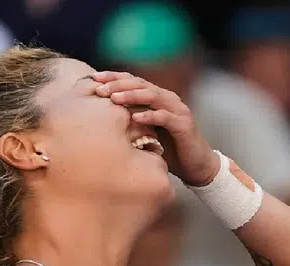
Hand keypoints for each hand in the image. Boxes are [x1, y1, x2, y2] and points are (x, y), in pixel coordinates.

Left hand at [92, 71, 219, 185]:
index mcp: (156, 97)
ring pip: (152, 96)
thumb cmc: (167, 149)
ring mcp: (177, 110)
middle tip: (100, 88)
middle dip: (119, 84)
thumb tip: (100, 117)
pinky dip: (149, 116)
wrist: (195, 165)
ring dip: (132, 96)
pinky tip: (135, 117)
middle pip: (140, 84)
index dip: (114, 77)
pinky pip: (164, 117)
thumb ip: (129, 120)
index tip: (94, 79)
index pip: (133, 81)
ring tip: (114, 98)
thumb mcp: (145, 131)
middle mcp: (167, 99)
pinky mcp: (183, 124)